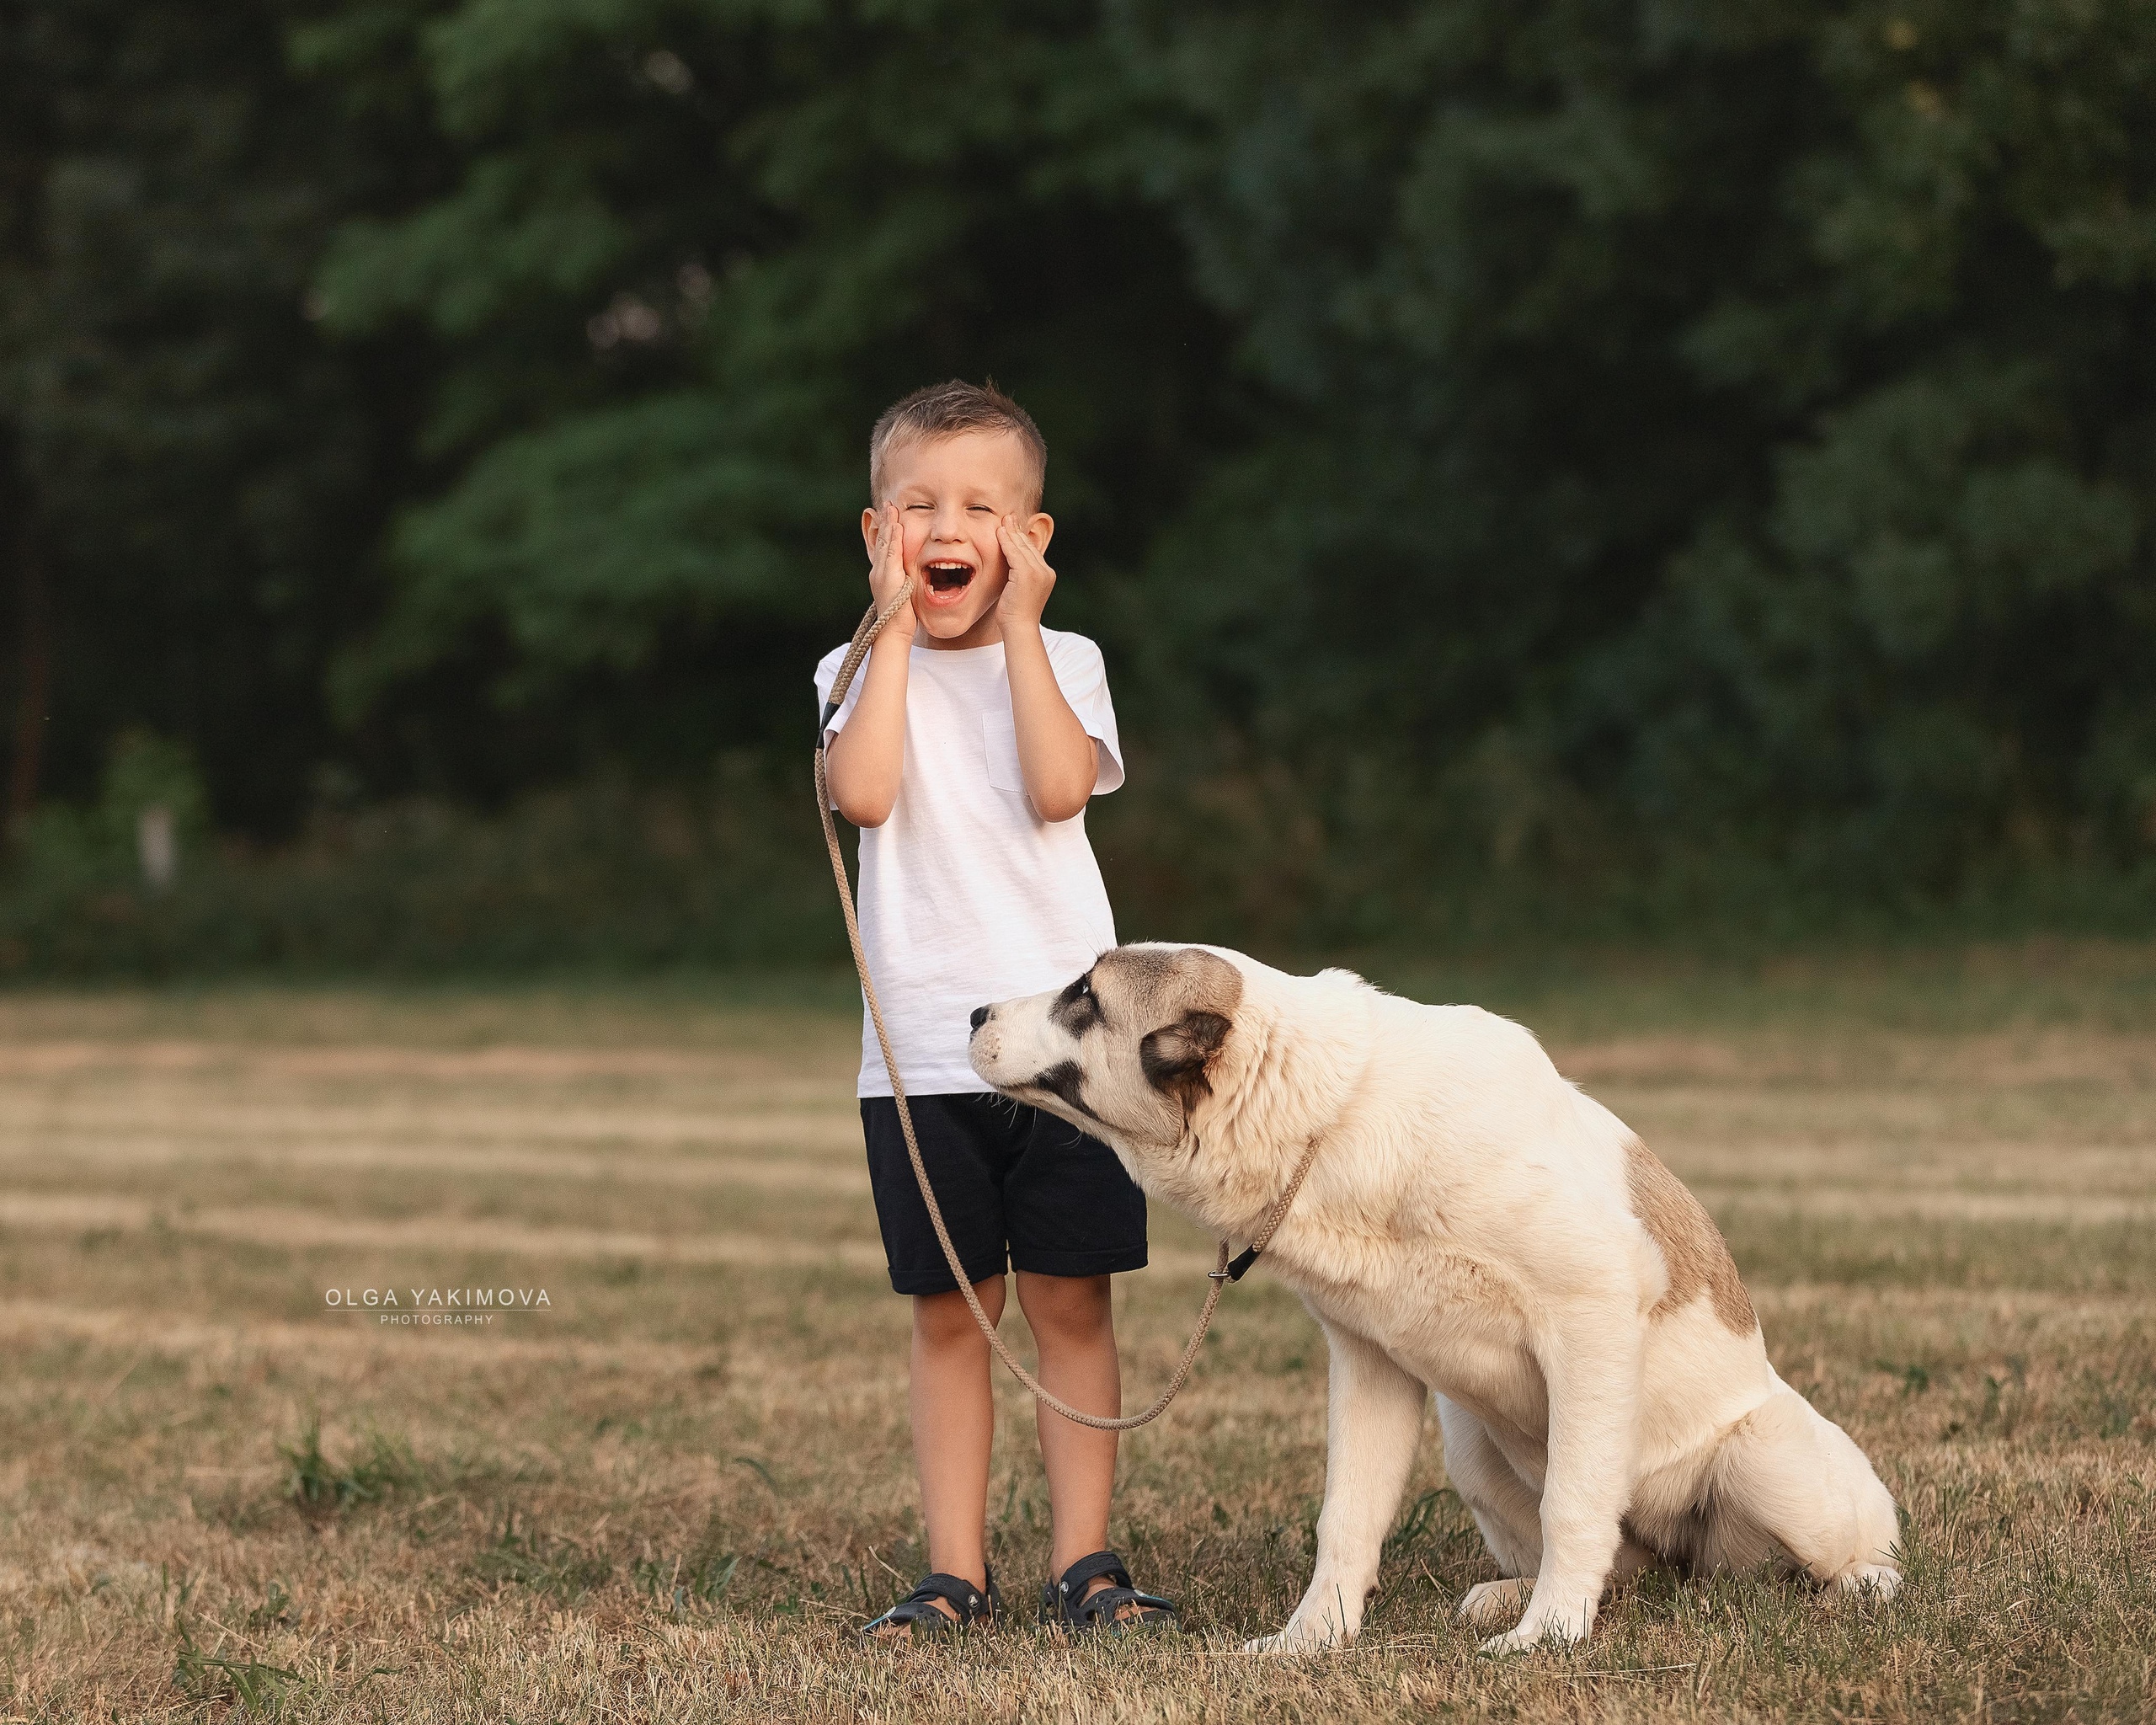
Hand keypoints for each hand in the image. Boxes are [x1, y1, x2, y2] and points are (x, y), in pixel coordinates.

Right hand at [866, 502, 916, 642]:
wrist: (893, 632)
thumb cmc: (900, 617)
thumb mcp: (902, 594)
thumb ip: (904, 582)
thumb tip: (909, 577)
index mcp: (882, 575)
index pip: (883, 548)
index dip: (885, 531)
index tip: (889, 515)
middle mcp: (878, 571)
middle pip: (880, 541)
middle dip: (884, 522)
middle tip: (887, 505)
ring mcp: (881, 573)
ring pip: (884, 543)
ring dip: (888, 524)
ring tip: (891, 508)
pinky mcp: (888, 577)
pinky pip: (891, 552)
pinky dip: (893, 538)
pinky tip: (897, 525)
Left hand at [995, 513, 1055, 632]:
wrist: (1019, 629)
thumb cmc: (1016, 615)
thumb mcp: (1020, 591)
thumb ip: (1019, 576)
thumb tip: (1011, 568)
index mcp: (1046, 575)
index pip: (1032, 552)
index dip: (1022, 538)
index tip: (1013, 527)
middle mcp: (1046, 572)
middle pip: (1029, 546)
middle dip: (1018, 531)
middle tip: (1009, 517)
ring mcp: (1038, 573)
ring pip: (1022, 547)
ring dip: (1011, 532)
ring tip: (1004, 520)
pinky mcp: (1027, 574)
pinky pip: (1014, 553)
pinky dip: (1006, 542)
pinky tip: (999, 533)